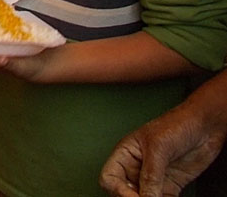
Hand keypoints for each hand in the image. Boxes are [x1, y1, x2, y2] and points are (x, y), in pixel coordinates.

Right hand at [99, 100, 225, 196]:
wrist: (204, 127)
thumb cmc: (177, 125)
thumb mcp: (159, 148)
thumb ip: (151, 175)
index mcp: (126, 154)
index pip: (109, 178)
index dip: (119, 191)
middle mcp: (136, 168)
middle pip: (124, 193)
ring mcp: (154, 179)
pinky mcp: (170, 187)